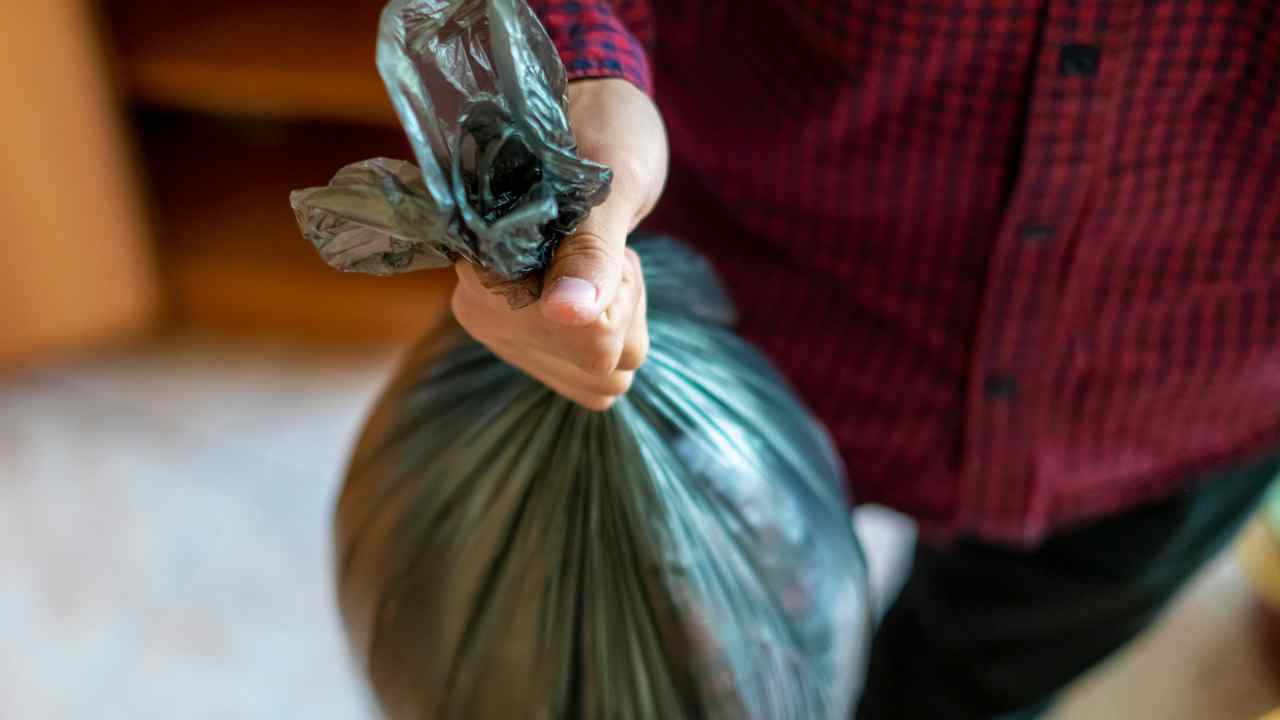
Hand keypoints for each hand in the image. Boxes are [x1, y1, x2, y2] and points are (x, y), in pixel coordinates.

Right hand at [451, 78, 668, 409]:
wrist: (591, 111)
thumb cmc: (602, 130)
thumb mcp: (610, 181)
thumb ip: (590, 250)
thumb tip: (567, 314)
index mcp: (485, 278)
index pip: (587, 343)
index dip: (616, 290)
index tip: (600, 228)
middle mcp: (485, 314)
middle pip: (599, 368)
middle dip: (621, 305)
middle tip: (604, 238)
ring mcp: (509, 333)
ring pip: (605, 377)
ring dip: (621, 313)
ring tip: (599, 250)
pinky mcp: (534, 340)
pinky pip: (600, 374)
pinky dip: (617, 326)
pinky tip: (597, 277)